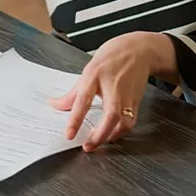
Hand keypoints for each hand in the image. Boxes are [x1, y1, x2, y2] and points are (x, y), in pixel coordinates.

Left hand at [50, 32, 176, 151]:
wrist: (139, 50)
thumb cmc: (112, 58)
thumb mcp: (88, 71)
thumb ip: (72, 92)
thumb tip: (55, 105)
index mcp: (95, 76)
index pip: (83, 100)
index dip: (75, 119)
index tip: (69, 134)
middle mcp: (113, 86)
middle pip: (110, 115)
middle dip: (100, 134)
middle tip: (88, 146)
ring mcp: (127, 95)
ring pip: (124, 121)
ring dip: (111, 136)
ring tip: (97, 142)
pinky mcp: (137, 102)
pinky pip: (130, 121)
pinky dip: (120, 132)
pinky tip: (110, 135)